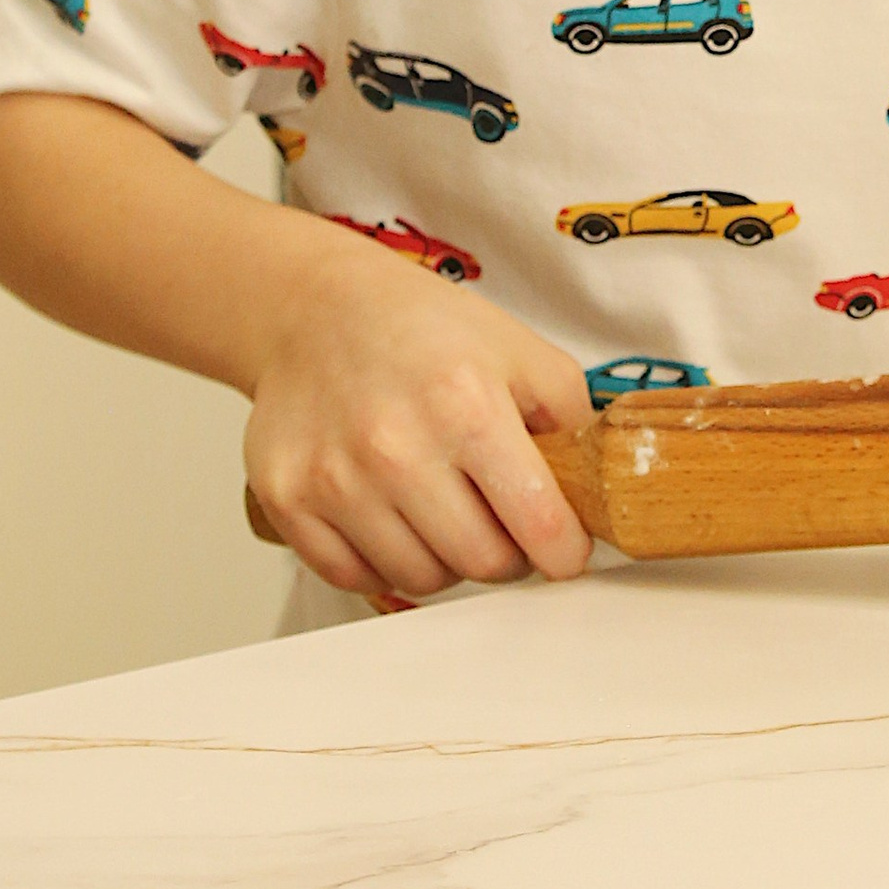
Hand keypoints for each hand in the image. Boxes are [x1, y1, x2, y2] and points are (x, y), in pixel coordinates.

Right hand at [244, 225, 592, 606]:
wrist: (316, 309)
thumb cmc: (423, 331)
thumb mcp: (522, 352)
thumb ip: (574, 423)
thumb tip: (600, 499)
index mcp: (466, 404)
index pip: (540, 526)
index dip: (565, 551)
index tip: (565, 550)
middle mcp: (396, 445)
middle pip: (484, 563)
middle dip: (508, 553)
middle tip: (502, 521)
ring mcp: (335, 478)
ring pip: (422, 579)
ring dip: (446, 558)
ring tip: (445, 509)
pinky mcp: (288, 500)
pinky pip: (357, 578)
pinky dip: (386, 562)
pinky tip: (396, 519)